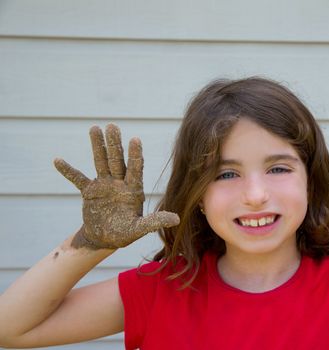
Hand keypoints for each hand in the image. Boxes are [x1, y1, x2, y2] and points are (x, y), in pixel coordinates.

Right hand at [54, 124, 178, 248]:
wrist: (105, 238)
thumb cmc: (125, 233)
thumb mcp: (139, 229)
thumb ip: (155, 221)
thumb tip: (176, 219)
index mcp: (133, 189)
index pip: (136, 168)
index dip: (135, 155)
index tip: (136, 139)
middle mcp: (119, 183)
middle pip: (117, 160)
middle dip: (115, 143)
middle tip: (113, 125)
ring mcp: (104, 185)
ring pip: (100, 162)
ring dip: (97, 146)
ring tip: (94, 128)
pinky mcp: (89, 191)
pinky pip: (77, 178)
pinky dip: (68, 171)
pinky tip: (58, 160)